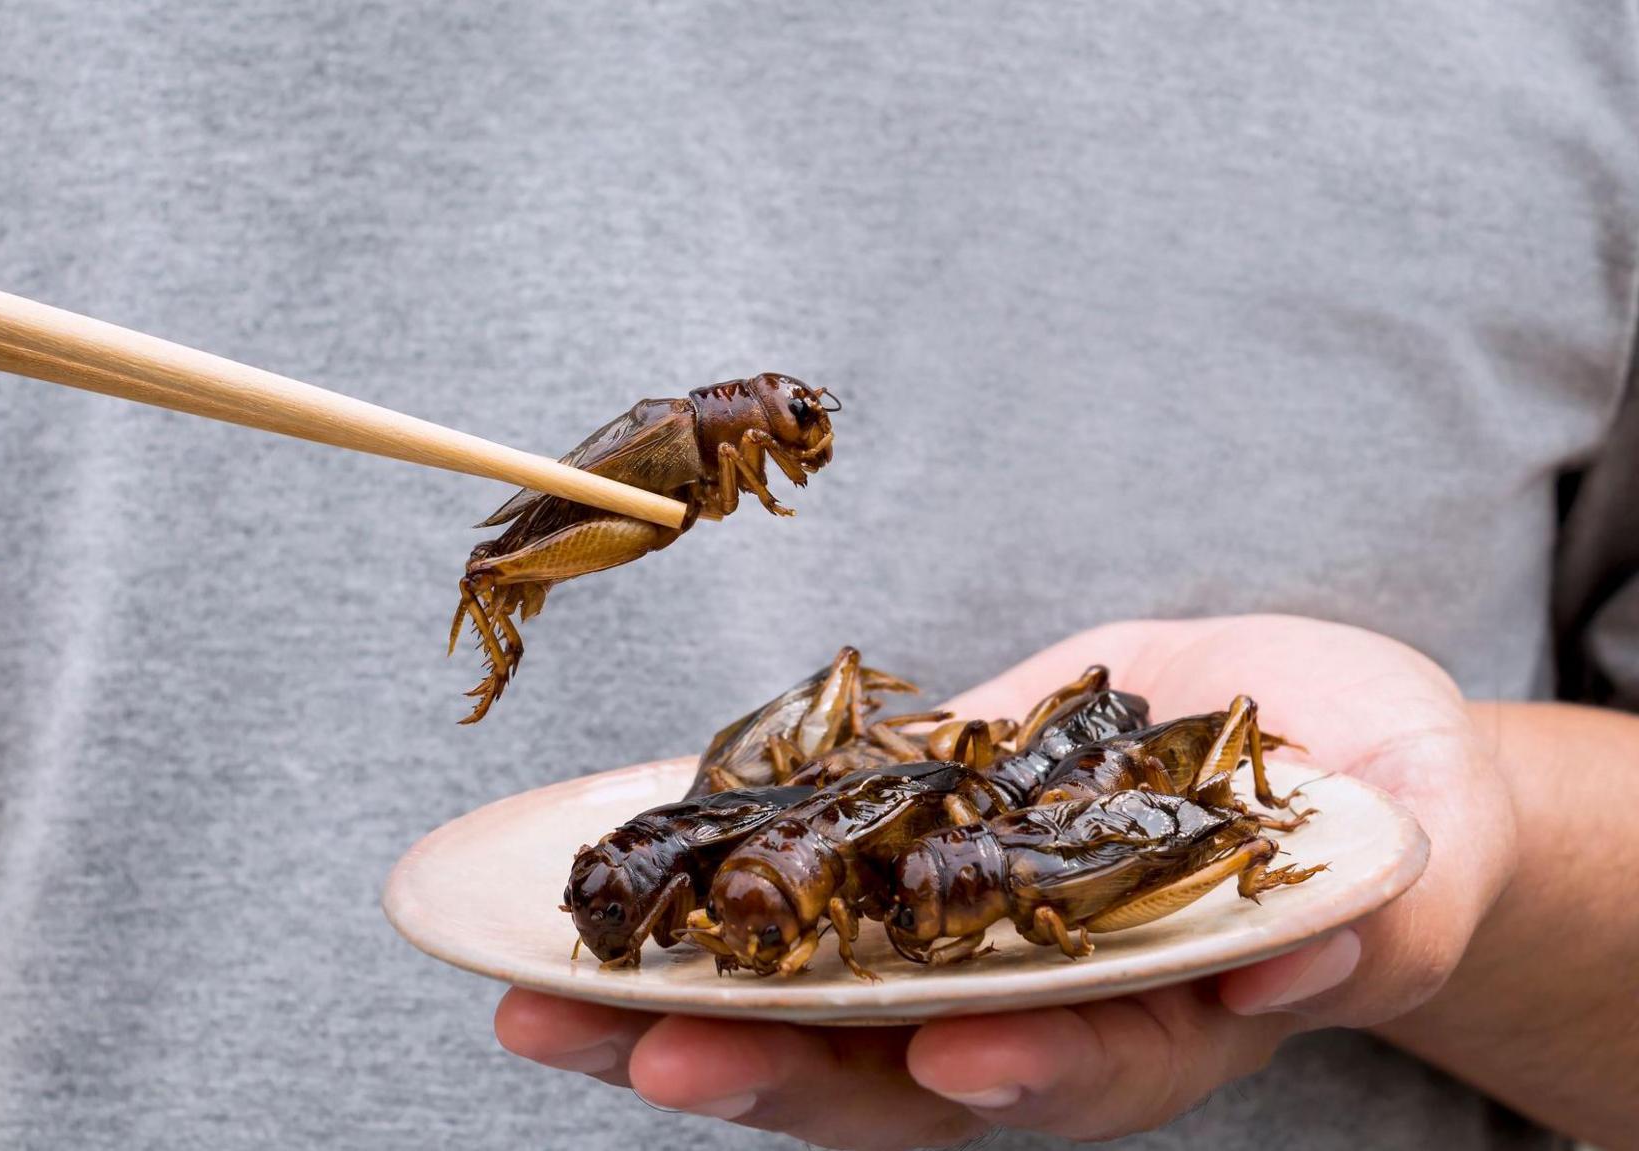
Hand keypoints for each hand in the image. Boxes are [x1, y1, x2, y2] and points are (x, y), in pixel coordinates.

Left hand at [496, 615, 1516, 1147]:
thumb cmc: (1391, 811)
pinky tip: (585, 871)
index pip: (1084, 1071)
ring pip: (806, 999)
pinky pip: (784, 884)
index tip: (948, 1057)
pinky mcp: (900, 855)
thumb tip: (1301, 953)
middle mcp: (1035, 1007)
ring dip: (675, 1002)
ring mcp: (954, 939)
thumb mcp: (1413, 845)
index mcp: (1162, 1022)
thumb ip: (1378, 905)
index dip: (1022, 1070)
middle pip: (896, 1069)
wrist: (1313, 747)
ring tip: (541, 1000)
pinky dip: (688, 885)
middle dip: (772, 1066)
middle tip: (642, 1049)